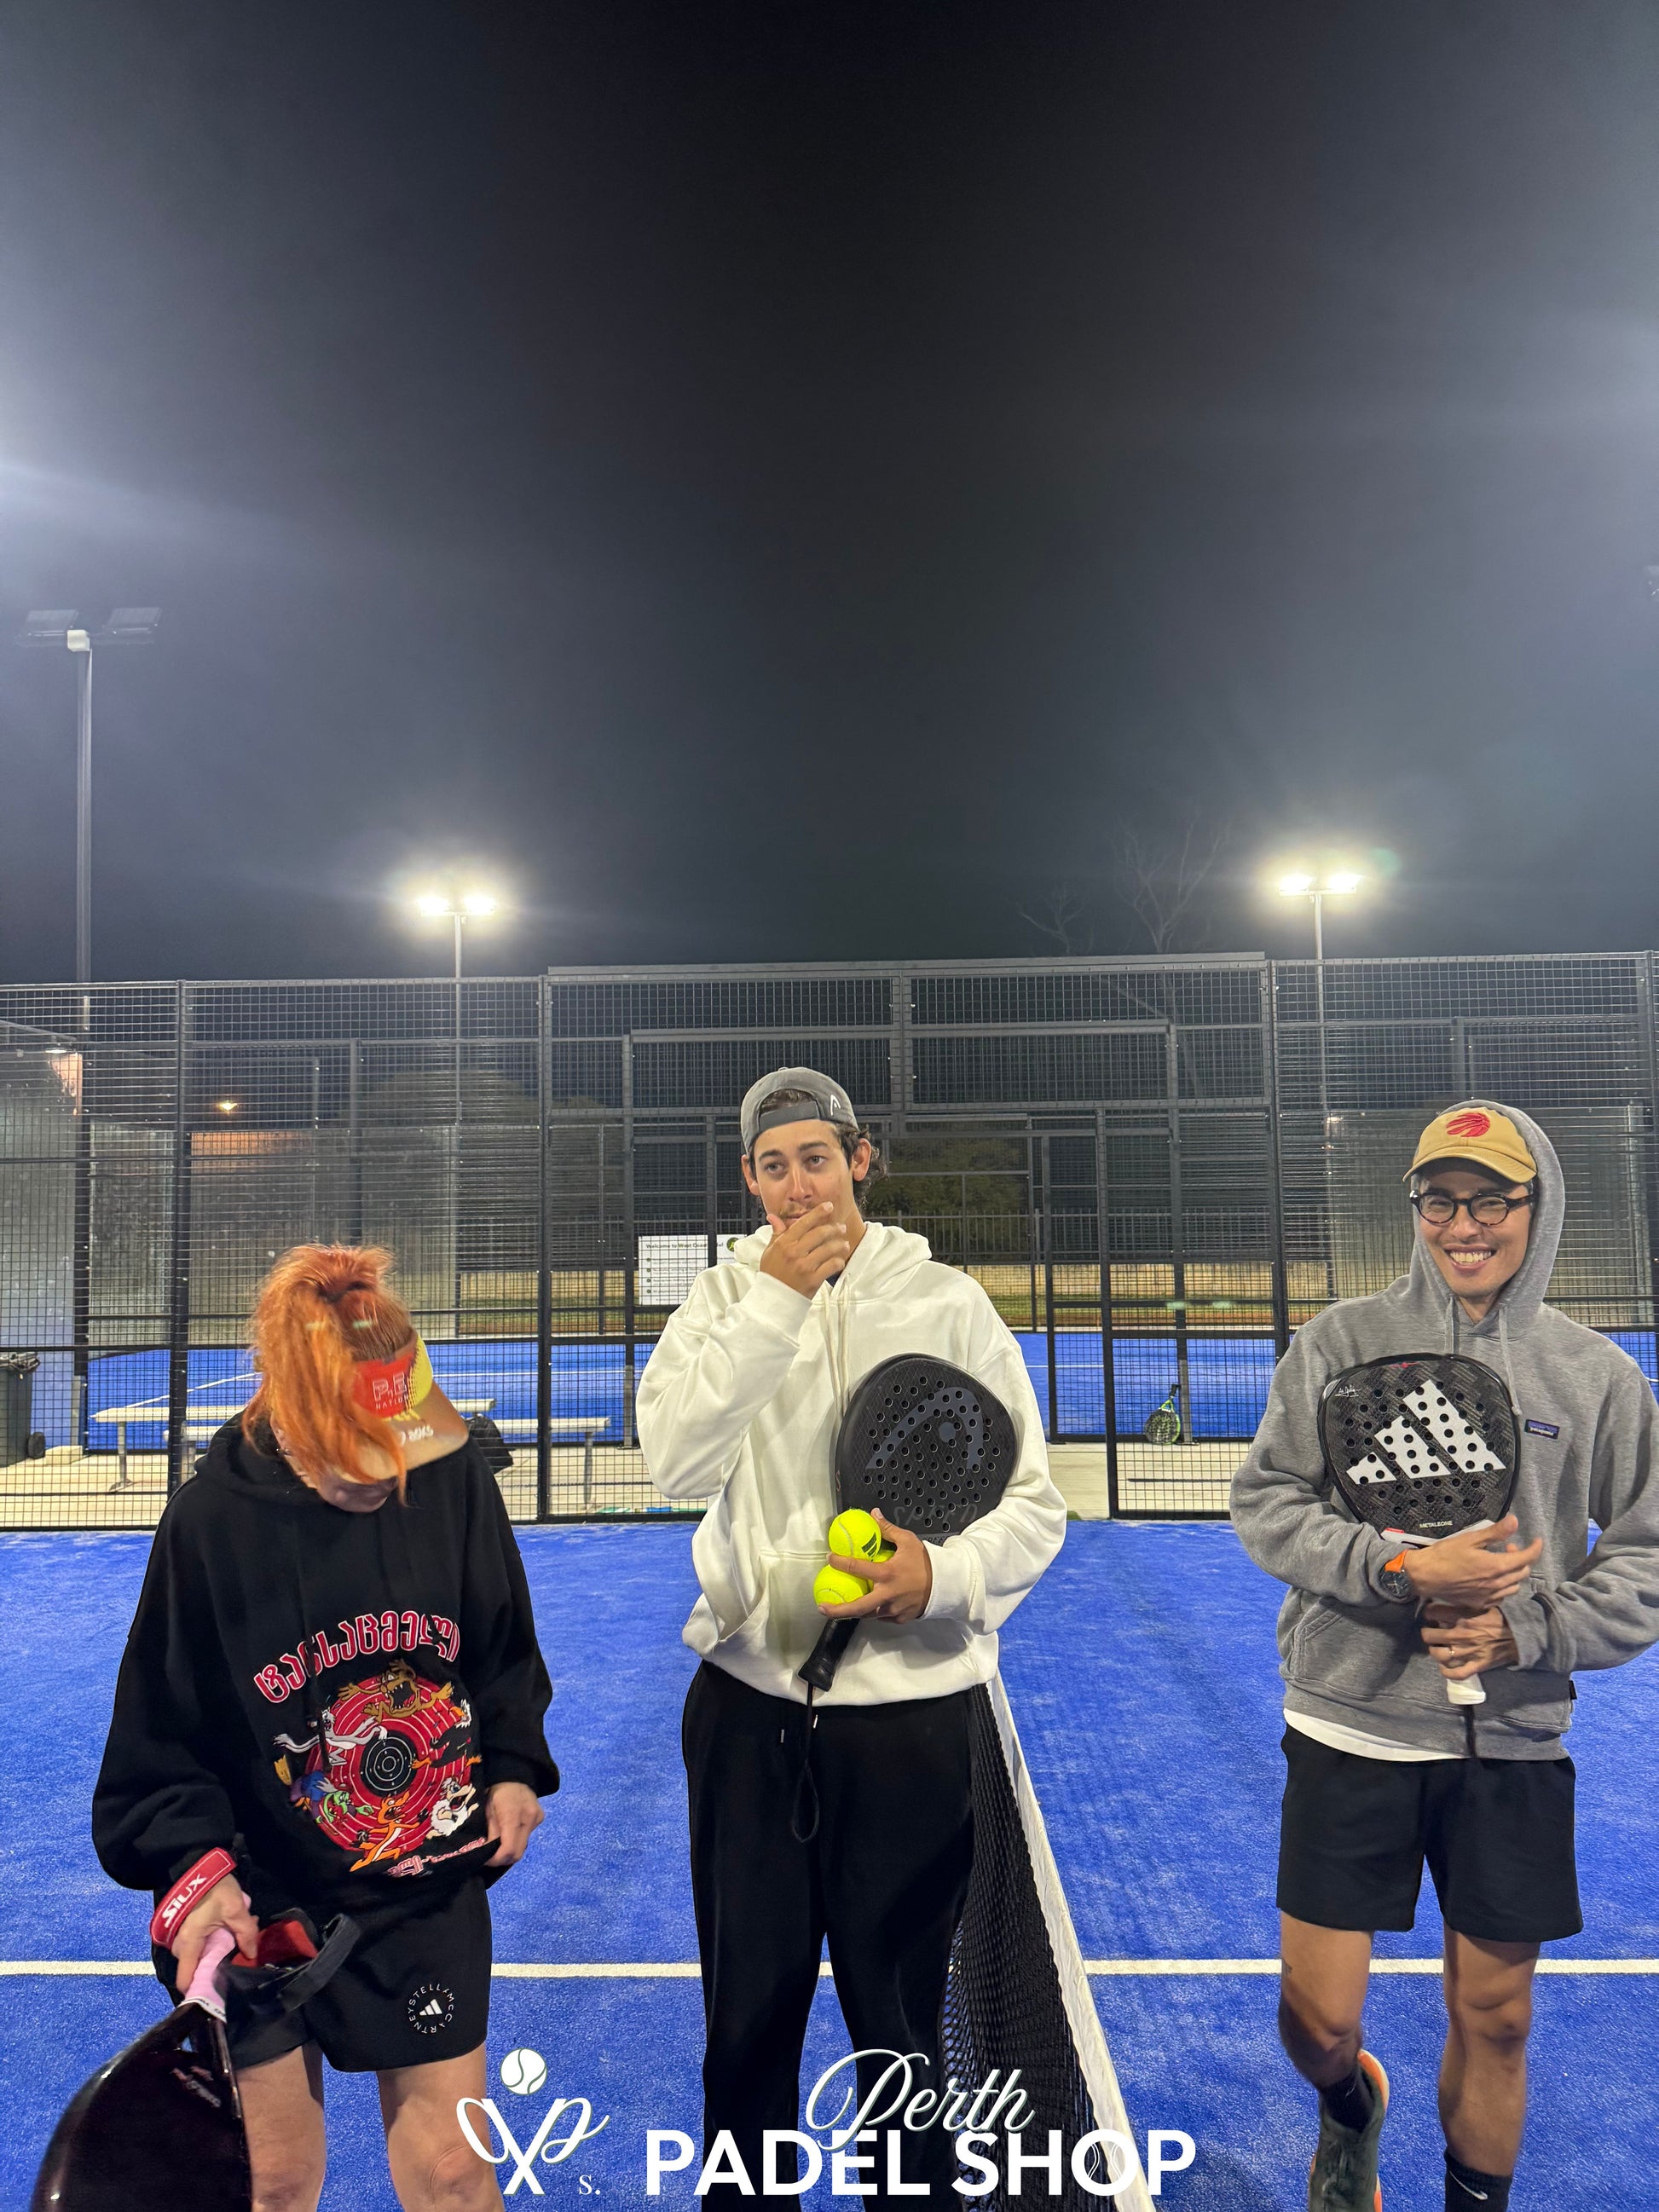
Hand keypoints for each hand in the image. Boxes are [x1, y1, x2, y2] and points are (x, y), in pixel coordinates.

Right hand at [171, 1873, 258, 1990]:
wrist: (197, 1864)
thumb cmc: (214, 1888)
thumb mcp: (235, 1908)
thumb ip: (246, 1933)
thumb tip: (252, 1956)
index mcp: (188, 1944)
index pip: (186, 1981)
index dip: (200, 1990)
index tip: (219, 1992)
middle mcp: (178, 1945)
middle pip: (195, 1969)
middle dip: (215, 1968)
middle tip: (237, 1959)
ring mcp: (179, 1937)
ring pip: (197, 1957)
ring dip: (214, 1954)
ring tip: (235, 1942)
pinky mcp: (184, 1930)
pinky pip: (196, 1946)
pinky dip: (210, 1944)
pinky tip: (226, 1934)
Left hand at [485, 1781, 543, 1868]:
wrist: (514, 1773)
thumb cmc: (495, 1790)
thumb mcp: (487, 1811)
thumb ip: (490, 1833)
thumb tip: (488, 1855)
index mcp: (513, 1814)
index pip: (508, 1849)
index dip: (496, 1860)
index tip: (485, 1861)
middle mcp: (529, 1818)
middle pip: (518, 1853)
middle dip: (503, 1859)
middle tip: (490, 1857)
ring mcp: (537, 1818)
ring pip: (523, 1847)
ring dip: (510, 1850)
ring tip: (498, 1845)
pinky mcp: (540, 1818)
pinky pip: (527, 1836)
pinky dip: (517, 1840)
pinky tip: (510, 1832)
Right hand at [759, 1202, 850, 1298]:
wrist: (774, 1300)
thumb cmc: (772, 1275)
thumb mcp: (769, 1252)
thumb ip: (776, 1234)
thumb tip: (774, 1217)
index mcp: (783, 1243)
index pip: (803, 1223)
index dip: (818, 1212)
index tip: (828, 1206)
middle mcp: (794, 1253)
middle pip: (819, 1233)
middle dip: (834, 1228)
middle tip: (841, 1227)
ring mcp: (805, 1266)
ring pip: (828, 1249)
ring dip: (840, 1245)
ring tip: (844, 1244)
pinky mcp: (813, 1280)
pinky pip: (831, 1266)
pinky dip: (838, 1261)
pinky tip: (839, 1260)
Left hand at [817, 1509, 933, 1624]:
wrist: (947, 1585)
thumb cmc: (926, 1562)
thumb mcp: (908, 1541)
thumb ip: (888, 1529)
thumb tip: (873, 1514)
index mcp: (887, 1574)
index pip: (857, 1568)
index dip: (840, 1563)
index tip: (829, 1559)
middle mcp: (887, 1595)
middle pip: (857, 1607)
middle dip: (837, 1610)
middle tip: (822, 1607)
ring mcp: (893, 1610)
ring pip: (868, 1615)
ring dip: (853, 1612)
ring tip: (840, 1609)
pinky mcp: (899, 1619)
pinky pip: (881, 1617)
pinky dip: (873, 1613)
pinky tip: (867, 1608)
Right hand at [1400, 1517, 1540, 1607]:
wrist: (1424, 1576)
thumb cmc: (1445, 1555)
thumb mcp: (1470, 1539)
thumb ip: (1495, 1532)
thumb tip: (1515, 1521)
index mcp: (1496, 1566)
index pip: (1527, 1558)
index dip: (1535, 1548)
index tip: (1537, 1541)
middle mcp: (1497, 1584)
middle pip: (1523, 1573)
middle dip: (1521, 1558)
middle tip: (1508, 1547)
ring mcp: (1489, 1596)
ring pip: (1514, 1586)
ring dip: (1513, 1574)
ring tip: (1500, 1564)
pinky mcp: (1481, 1603)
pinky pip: (1502, 1597)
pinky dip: (1503, 1587)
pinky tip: (1492, 1579)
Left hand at [1420, 1604, 1520, 1679]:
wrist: (1519, 1635)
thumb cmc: (1500, 1618)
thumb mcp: (1481, 1604)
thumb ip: (1463, 1603)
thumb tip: (1448, 1599)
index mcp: (1462, 1616)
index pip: (1432, 1612)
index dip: (1428, 1612)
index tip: (1430, 1613)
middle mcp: (1461, 1634)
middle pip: (1430, 1635)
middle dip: (1427, 1633)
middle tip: (1430, 1632)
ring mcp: (1468, 1652)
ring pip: (1439, 1655)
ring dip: (1434, 1651)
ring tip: (1436, 1648)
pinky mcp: (1477, 1665)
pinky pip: (1456, 1674)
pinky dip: (1447, 1672)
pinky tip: (1444, 1666)